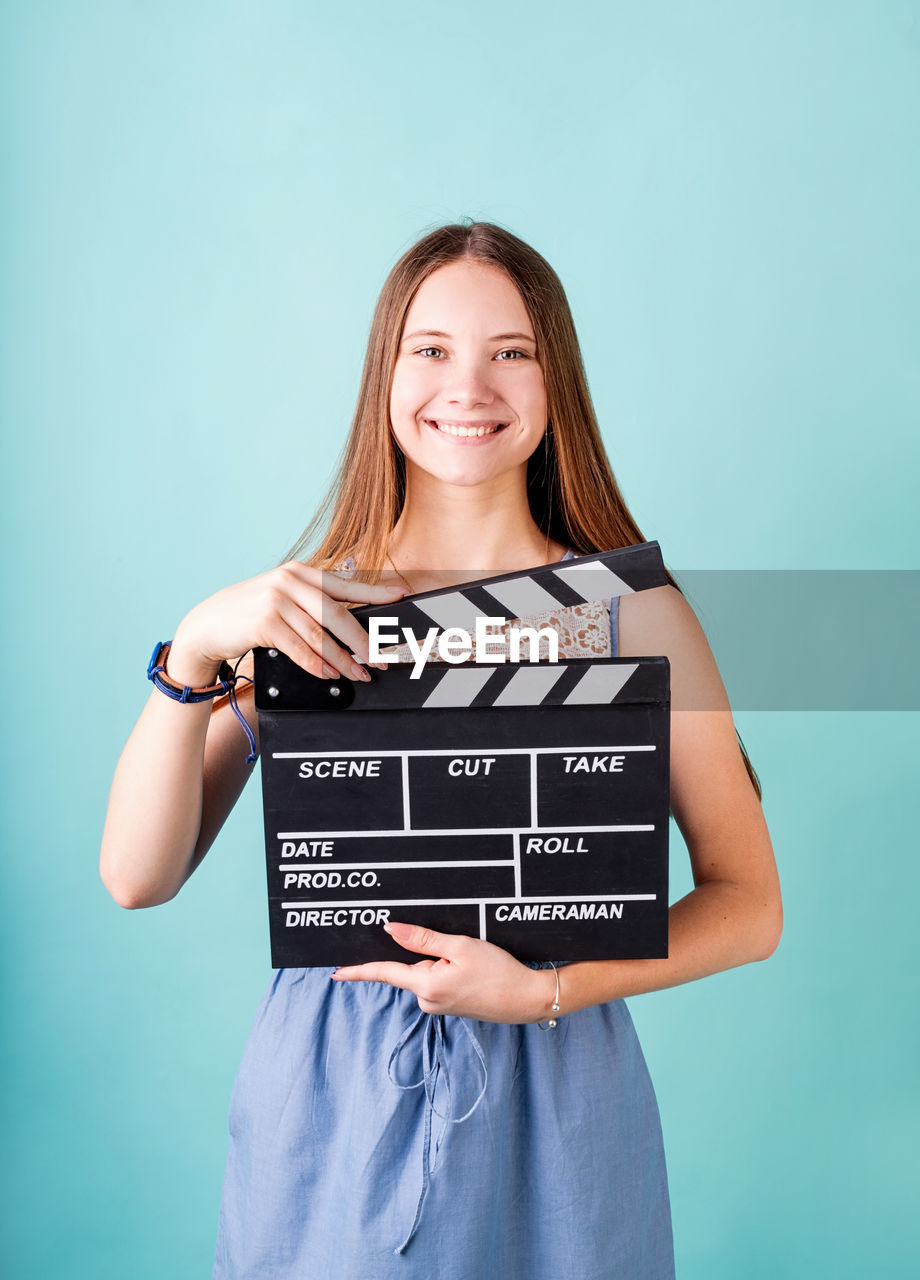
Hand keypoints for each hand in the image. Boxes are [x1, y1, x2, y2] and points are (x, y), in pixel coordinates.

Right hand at [166, 561, 405, 685]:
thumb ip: (313, 604)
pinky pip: (300, 648)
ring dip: (343, 658)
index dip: (375, 592)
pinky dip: (317, 663)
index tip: (400, 596)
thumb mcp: (283, 598)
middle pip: (337, 613)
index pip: (345, 584)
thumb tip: (352, 626)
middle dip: (363, 639)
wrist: (209, 623)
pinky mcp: (264, 622)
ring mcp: (276, 600)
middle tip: (381, 658)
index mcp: (301, 572)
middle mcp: (290, 581)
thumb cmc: (251, 613)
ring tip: (359, 673)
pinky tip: (330, 673)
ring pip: (320, 634)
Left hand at [332, 922, 554, 1023]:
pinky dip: (448, 969)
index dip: (358, 970)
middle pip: (411, 967)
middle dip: (428, 952)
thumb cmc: (498, 971)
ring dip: (442, 960)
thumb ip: (423, 939)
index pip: (384, 973)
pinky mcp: (450, 1006)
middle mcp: (428, 1000)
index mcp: (426, 986)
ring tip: (473, 961)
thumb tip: (390, 929)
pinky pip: (438, 981)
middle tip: (461, 951)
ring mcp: (439, 1006)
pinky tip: (472, 968)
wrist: (526, 999)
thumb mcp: (460, 946)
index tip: (335, 972)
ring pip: (427, 972)